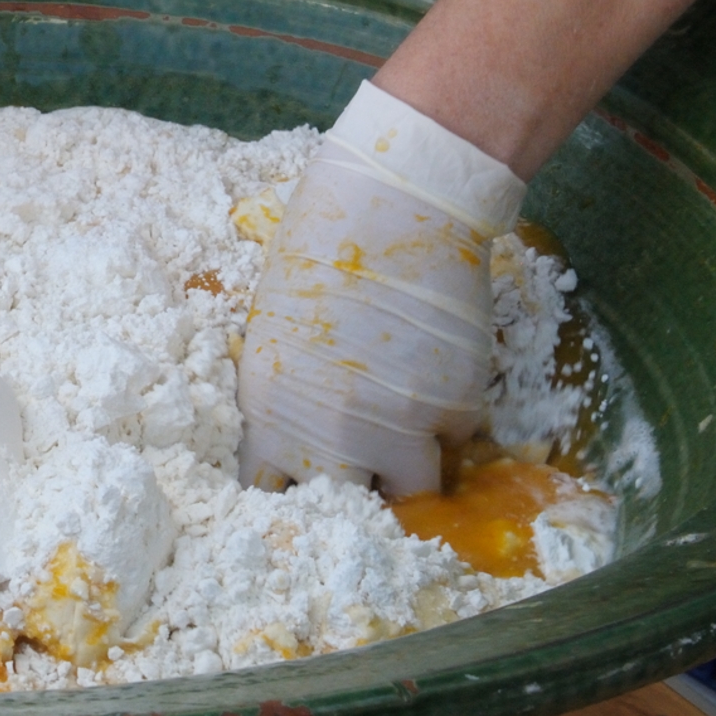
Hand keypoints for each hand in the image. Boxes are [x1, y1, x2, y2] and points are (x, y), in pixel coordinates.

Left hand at [236, 81, 525, 496]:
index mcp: (269, 411)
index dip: (281, 491)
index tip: (294, 486)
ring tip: (407, 429)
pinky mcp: (455, 408)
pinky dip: (449, 419)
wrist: (396, 204)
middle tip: (359, 472)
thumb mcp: (274, 328)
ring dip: (409, 470)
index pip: (260, 492)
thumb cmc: (318, 244)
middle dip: (349, 497)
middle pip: (339, 510)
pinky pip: (455, 439)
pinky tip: (436, 368)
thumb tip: (303, 427)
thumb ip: (287, 391)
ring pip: (411, 492)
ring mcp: (398, 428)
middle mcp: (330, 434)